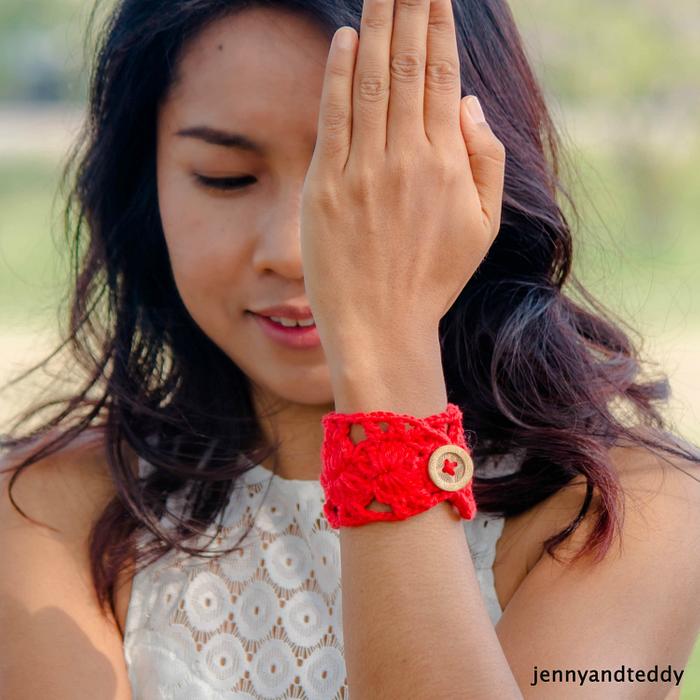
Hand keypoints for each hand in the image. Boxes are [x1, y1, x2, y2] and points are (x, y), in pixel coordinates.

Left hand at [300, 0, 505, 369]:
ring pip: (372, 82)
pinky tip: (345, 38)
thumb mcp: (482, 228)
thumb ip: (484, 161)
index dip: (439, 29)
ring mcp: (363, 170)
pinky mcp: (325, 186)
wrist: (381, 325)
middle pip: (408, 67)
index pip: (443, 78)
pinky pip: (333, 118)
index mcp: (447, 164)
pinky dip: (338, 74)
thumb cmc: (432, 279)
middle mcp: (406, 157)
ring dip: (377, 26)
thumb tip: (469, 103)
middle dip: (409, 10)